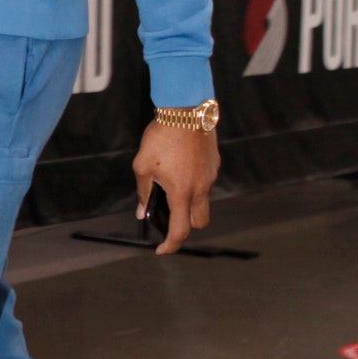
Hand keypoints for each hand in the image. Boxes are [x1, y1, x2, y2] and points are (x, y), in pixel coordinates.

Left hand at [133, 120, 219, 255]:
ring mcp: (211, 176)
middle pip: (199, 222)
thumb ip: (144, 192)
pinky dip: (195, 184)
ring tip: (171, 184)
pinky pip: (206, 182)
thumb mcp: (143, 165)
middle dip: (187, 226)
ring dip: (190, 202)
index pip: (180, 230)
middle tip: (170, 217)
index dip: (171, 245)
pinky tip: (181, 167)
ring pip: (204, 201)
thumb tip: (142, 211)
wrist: (185, 109)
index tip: (161, 249)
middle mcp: (201, 188)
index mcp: (182, 192)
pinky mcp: (214, 164)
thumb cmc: (161, 136)